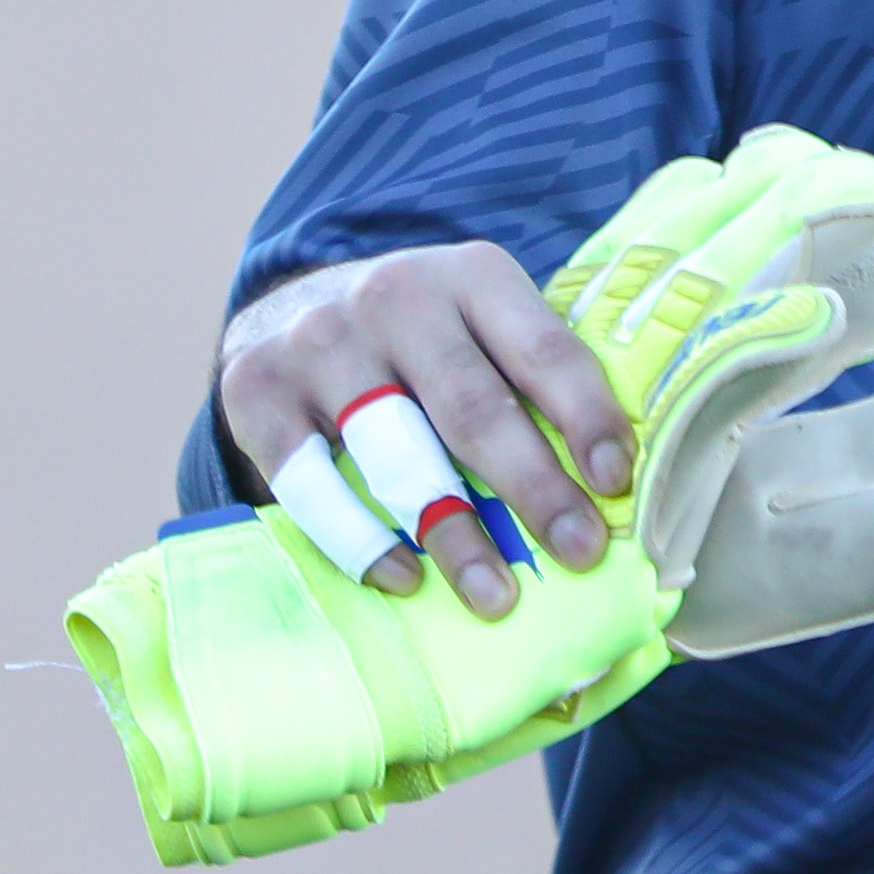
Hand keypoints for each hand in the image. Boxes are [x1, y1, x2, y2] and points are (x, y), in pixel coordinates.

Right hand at [217, 246, 629, 621]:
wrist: (293, 308)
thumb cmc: (423, 343)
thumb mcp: (483, 326)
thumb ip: (534, 384)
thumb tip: (609, 490)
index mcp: (471, 276)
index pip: (543, 348)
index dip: (585, 417)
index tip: (617, 483)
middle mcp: (394, 296)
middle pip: (472, 406)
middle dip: (533, 488)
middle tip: (579, 553)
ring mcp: (320, 342)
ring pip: (394, 452)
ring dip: (452, 532)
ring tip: (496, 597)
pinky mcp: (256, 391)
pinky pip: (310, 482)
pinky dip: (359, 539)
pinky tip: (404, 577)